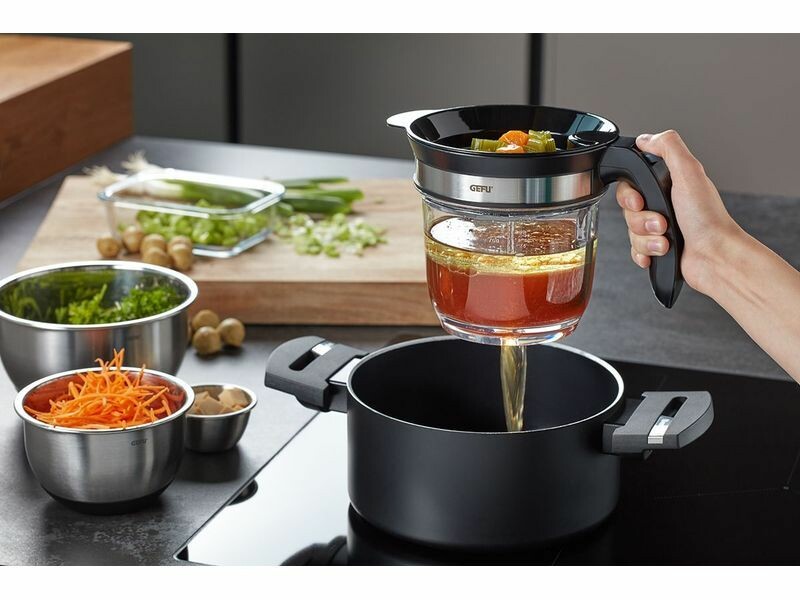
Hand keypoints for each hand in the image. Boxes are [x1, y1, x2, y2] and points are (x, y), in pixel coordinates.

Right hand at [616, 130, 743, 294]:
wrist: (714, 256)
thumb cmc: (707, 219)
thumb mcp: (690, 173)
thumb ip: (668, 147)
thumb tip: (645, 138)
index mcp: (668, 185)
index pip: (630, 185)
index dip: (629, 195)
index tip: (640, 201)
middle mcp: (663, 205)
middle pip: (627, 211)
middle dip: (641, 220)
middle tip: (662, 222)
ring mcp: (659, 228)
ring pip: (631, 233)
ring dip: (647, 239)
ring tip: (667, 239)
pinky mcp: (657, 249)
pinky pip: (635, 251)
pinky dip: (645, 254)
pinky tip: (660, 252)